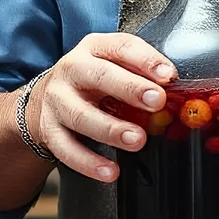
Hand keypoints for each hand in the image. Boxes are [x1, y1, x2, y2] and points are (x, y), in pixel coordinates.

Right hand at [28, 32, 175, 182]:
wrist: (45, 97)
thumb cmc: (91, 81)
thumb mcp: (114, 65)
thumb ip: (141, 73)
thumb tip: (173, 89)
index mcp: (94, 48)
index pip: (122, 47)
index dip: (146, 60)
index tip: (169, 75)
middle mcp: (72, 69)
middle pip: (100, 76)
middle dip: (130, 88)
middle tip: (156, 101)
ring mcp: (57, 100)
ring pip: (81, 115)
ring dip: (111, 129)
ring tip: (137, 140)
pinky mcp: (48, 129)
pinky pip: (67, 148)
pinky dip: (89, 162)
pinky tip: (110, 171)